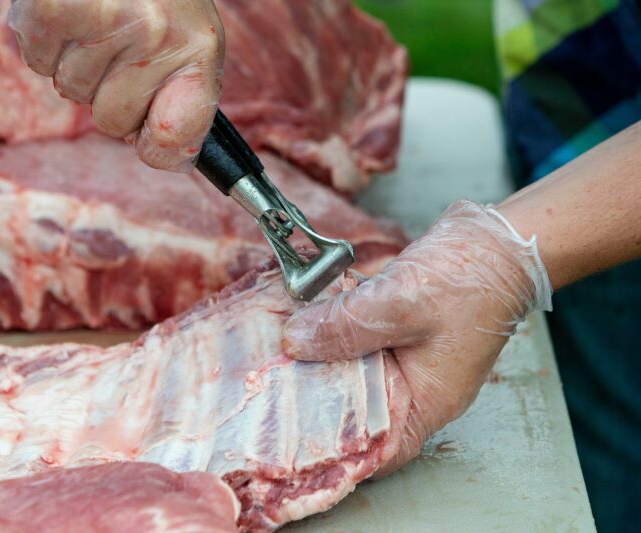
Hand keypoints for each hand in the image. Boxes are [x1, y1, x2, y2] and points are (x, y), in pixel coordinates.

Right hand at [9, 0, 223, 171]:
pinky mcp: (53, 9)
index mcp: (197, 46)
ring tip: (96, 17)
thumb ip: (183, 101)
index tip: (153, 137)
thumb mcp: (189, 37)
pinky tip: (70, 12)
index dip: (160, 144)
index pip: (176, 138)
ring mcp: (104, 20)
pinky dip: (46, 44)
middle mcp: (155, 34)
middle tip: (120, 43)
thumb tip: (158, 154)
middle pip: (112, 122)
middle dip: (110, 92)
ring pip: (72, 92)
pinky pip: (39, 64)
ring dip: (76, 63)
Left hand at [283, 200, 551, 472]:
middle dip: (315, 395)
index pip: (380, 450)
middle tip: (270, 384)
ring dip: (319, 354)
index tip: (293, 437)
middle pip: (356, 407)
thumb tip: (293, 341)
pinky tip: (303, 313)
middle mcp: (415, 385)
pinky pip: (357, 336)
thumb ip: (347, 326)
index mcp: (427, 399)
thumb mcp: (402, 304)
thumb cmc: (471, 280)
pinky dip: (332, 327)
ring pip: (351, 367)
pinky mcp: (396, 328)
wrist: (498, 239)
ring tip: (275, 349)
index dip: (339, 452)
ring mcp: (405, 355)